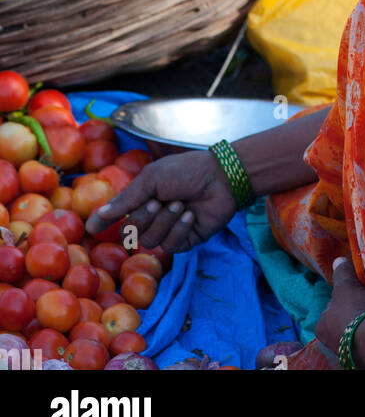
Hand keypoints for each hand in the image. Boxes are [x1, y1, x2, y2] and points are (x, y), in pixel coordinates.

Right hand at [84, 148, 236, 252]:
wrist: (221, 177)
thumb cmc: (186, 171)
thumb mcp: (151, 180)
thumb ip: (124, 201)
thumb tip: (94, 220)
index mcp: (141, 199)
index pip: (116, 217)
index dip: (104, 223)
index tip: (91, 230)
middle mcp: (152, 216)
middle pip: (131, 233)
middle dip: (144, 217)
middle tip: (159, 201)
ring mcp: (168, 230)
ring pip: (151, 241)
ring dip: (165, 221)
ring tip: (180, 203)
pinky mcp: (185, 241)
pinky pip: (171, 245)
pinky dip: (180, 228)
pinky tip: (190, 214)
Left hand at [314, 256, 364, 360]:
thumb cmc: (353, 310)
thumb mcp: (346, 285)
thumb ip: (341, 272)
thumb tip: (338, 261)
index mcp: (321, 327)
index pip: (331, 308)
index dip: (343, 297)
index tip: (355, 291)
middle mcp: (331, 343)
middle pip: (344, 320)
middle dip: (355, 310)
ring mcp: (349, 352)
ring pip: (358, 330)